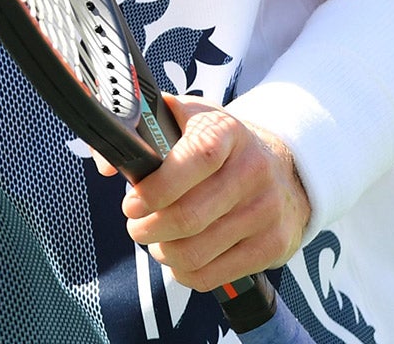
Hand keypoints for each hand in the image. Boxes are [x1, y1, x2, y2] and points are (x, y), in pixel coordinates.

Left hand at [119, 95, 311, 291]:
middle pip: (189, 216)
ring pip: (197, 251)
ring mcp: (266, 210)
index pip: (196, 158)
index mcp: (226, 131)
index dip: (157, 187)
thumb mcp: (184, 119)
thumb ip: (138, 130)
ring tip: (156, 241)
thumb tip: (108, 165)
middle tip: (136, 226)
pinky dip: (185, 273)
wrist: (285, 168)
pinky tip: (178, 258)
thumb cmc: (220, 145)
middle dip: (148, 228)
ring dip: (162, 252)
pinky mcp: (272, 245)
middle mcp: (252, 169)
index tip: (131, 203)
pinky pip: (215, 275)